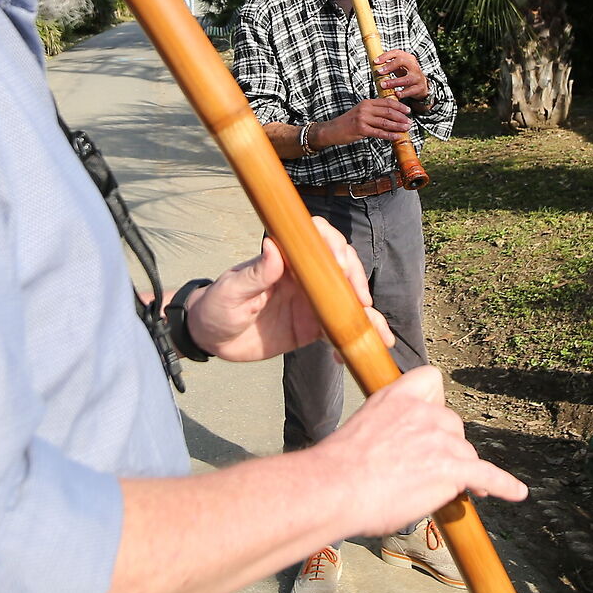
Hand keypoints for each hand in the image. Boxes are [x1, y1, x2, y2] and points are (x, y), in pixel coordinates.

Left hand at [186, 216, 393, 362]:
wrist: (212, 338)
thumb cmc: (217, 305)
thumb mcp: (231, 290)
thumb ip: (254, 273)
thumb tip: (272, 246)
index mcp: (286, 259)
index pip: (318, 239)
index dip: (333, 244)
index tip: (339, 262)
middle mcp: (305, 276)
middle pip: (342, 268)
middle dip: (357, 280)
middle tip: (361, 301)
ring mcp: (312, 301)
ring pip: (348, 301)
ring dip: (368, 315)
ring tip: (380, 335)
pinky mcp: (313, 327)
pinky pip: (340, 330)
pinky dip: (355, 340)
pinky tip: (362, 352)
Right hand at [310, 366, 527, 537]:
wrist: (335, 487)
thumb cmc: (339, 467)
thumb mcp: (361, 428)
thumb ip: (385, 428)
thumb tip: (393, 451)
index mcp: (397, 396)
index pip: (431, 379)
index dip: (434, 401)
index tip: (429, 417)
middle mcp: (424, 411)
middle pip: (453, 425)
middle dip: (446, 446)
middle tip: (426, 469)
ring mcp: (440, 438)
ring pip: (465, 452)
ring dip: (459, 470)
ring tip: (442, 489)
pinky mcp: (451, 467)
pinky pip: (486, 474)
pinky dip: (503, 485)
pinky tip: (516, 493)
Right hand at [330, 96, 412, 144]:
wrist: (332, 130)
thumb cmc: (348, 122)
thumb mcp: (361, 111)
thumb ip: (374, 111)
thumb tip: (391, 115)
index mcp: (367, 102)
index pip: (387, 102)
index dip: (399, 106)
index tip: (408, 110)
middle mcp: (365, 108)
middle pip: (388, 111)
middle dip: (401, 117)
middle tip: (410, 121)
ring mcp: (363, 119)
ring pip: (385, 122)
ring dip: (398, 126)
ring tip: (406, 128)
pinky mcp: (361, 129)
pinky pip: (379, 132)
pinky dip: (390, 135)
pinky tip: (397, 136)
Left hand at [374, 48, 428, 101]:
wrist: (422, 85)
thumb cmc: (407, 74)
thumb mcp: (399, 67)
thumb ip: (389, 65)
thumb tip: (374, 64)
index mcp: (408, 58)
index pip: (396, 53)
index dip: (385, 56)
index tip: (376, 61)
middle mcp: (414, 66)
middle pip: (402, 61)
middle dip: (389, 66)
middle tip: (379, 72)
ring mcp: (417, 77)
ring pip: (406, 79)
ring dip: (393, 82)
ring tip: (384, 85)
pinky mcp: (419, 88)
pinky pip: (411, 91)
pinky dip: (403, 93)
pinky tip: (396, 94)